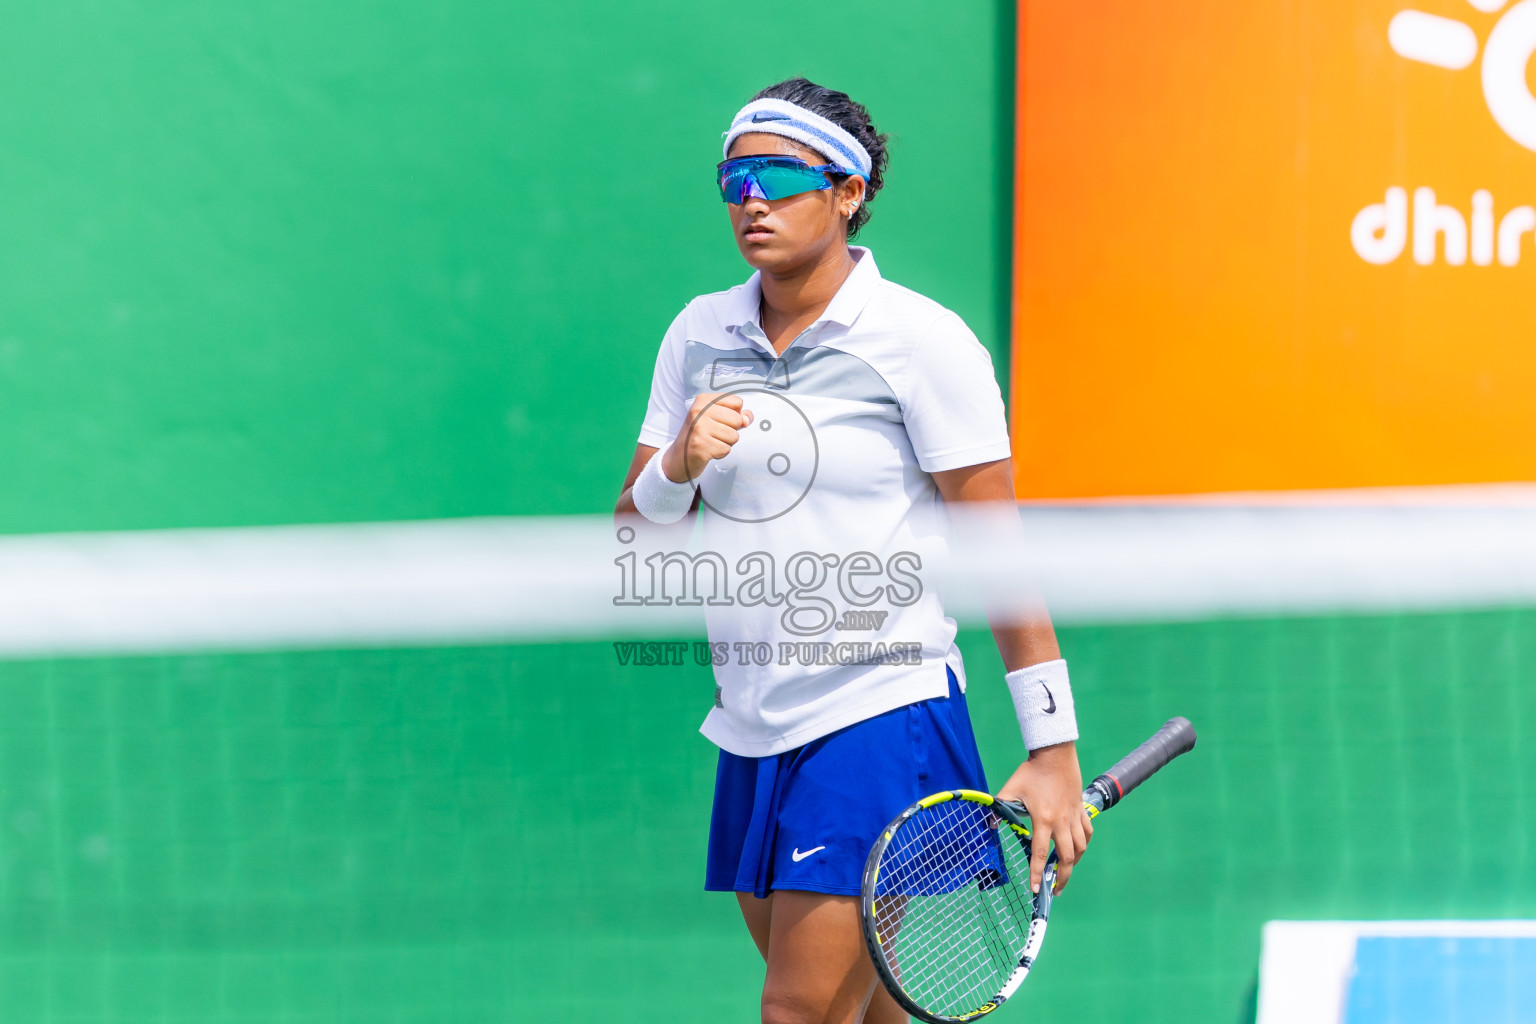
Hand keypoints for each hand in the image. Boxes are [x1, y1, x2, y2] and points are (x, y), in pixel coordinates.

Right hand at [661, 392, 753, 482]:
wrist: (679, 457)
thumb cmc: (700, 435)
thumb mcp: (715, 418)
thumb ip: (735, 415)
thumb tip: (748, 419)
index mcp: (703, 400)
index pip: (737, 402)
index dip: (735, 414)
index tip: (720, 420)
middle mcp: (699, 411)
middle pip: (737, 419)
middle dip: (731, 430)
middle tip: (714, 434)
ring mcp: (699, 428)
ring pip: (734, 436)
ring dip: (726, 443)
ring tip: (711, 442)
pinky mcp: (701, 445)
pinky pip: (726, 449)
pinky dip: (720, 453)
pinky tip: (708, 450)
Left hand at [996, 741, 1091, 893]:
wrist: (1055, 754)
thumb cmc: (1031, 772)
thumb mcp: (1011, 789)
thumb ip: (1000, 808)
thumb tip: (989, 825)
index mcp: (1043, 819)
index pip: (1039, 853)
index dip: (1036, 873)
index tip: (1034, 889)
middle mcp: (1061, 821)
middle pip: (1067, 857)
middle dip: (1061, 877)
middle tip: (1054, 889)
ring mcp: (1074, 816)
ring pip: (1081, 847)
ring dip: (1074, 863)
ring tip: (1065, 872)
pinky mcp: (1081, 810)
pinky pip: (1087, 832)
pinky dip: (1084, 844)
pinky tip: (1077, 849)